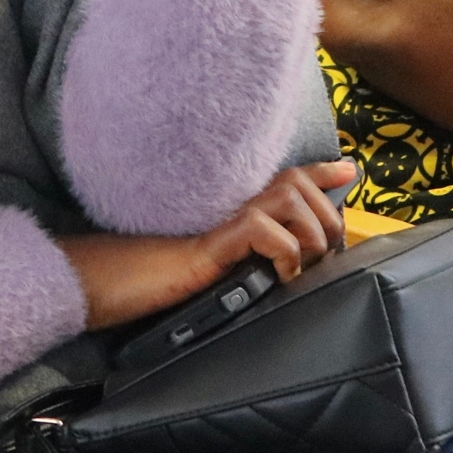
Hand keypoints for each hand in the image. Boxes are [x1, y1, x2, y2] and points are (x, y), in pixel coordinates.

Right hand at [59, 159, 354, 330]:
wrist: (103, 284)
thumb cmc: (151, 282)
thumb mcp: (213, 271)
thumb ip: (242, 260)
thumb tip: (281, 272)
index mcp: (229, 208)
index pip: (284, 177)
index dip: (319, 170)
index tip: (349, 168)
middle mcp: (226, 203)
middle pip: (296, 183)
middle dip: (327, 217)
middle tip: (328, 254)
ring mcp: (216, 219)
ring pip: (287, 199)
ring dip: (309, 233)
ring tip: (304, 266)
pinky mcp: (207, 242)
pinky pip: (260, 229)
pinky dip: (282, 251)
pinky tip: (280, 275)